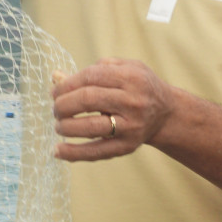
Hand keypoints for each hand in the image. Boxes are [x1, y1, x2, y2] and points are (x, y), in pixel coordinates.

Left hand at [51, 58, 178, 160]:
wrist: (166, 113)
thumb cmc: (138, 86)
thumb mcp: (123, 69)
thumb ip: (92, 70)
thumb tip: (55, 77)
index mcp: (131, 77)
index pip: (91, 77)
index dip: (67, 85)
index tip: (54, 92)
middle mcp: (133, 101)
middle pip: (88, 100)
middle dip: (63, 104)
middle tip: (55, 108)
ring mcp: (131, 126)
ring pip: (91, 126)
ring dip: (66, 126)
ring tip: (58, 125)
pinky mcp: (127, 146)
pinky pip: (97, 151)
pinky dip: (74, 153)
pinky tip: (57, 151)